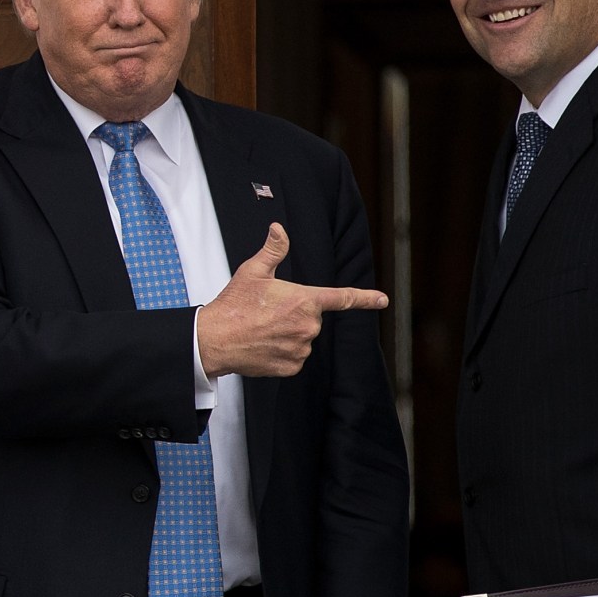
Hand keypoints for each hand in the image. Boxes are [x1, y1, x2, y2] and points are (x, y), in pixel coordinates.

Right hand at [193, 223, 386, 377]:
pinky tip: (264, 344)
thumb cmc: (233, 305)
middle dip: (295, 313)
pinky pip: (295, 357)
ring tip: (262, 329)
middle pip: (312, 318)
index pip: (342, 298)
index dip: (365, 298)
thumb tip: (279, 229)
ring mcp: (301, 348)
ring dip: (289, 333)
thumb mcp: (253, 271)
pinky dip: (282, 351)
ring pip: (303, 338)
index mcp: (304, 300)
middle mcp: (308, 326)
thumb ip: (273, 250)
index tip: (382, 300)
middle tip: (268, 312)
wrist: (215, 340)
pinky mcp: (292, 366)